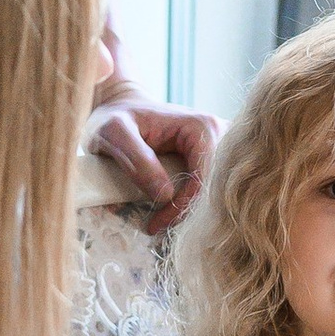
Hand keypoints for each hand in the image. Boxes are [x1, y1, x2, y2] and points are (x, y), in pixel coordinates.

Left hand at [88, 87, 217, 230]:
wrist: (120, 108)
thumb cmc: (115, 116)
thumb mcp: (114, 133)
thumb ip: (137, 160)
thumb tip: (166, 195)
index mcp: (202, 127)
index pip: (204, 179)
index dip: (181, 208)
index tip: (154, 224)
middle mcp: (220, 135)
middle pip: (215, 190)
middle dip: (189, 215)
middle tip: (157, 227)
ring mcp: (218, 148)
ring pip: (215, 193)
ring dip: (191, 213)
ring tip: (161, 223)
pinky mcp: (212, 160)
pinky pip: (208, 190)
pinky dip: (190, 206)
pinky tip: (168, 213)